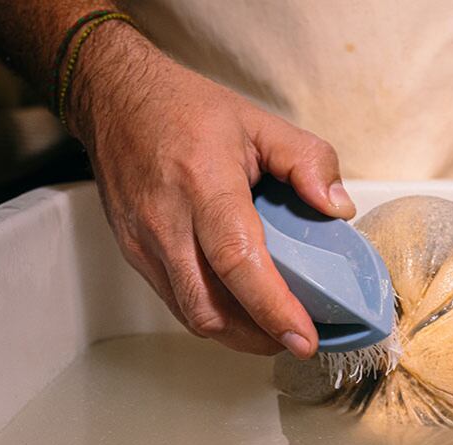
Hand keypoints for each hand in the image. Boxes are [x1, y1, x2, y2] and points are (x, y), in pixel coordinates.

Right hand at [68, 23, 355, 357]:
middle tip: (300, 339)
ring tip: (275, 330)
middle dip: (259, 336)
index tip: (303, 337)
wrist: (114, 98)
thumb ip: (308, 161)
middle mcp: (166, 220)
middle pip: (210, 307)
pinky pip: (177, 301)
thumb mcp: (259, 121)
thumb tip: (338, 209)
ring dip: (238, 334)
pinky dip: (214, 315)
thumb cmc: (185, 109)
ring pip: (192, 314)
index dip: (272, 307)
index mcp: (203, 183)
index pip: (237, 260)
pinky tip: (242, 311)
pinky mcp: (134, 254)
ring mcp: (143, 243)